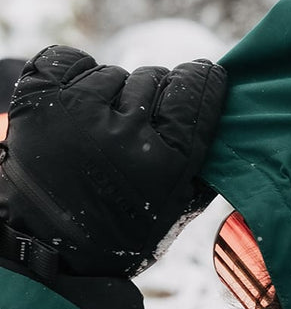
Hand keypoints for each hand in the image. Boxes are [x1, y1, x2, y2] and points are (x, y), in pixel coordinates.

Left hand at [0, 46, 226, 308]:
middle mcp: (124, 134)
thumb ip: (207, 163)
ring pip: (112, 73)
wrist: (47, 248)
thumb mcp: (177, 208)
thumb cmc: (120, 230)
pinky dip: (72, 75)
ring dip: (110, 94)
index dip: (202, 79)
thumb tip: (234, 118)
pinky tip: (74, 103)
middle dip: (153, 96)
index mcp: (166, 160)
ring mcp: (77, 113)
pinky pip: (65, 59)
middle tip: (137, 126)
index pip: (195, 90)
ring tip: (98, 129)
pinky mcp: (38, 102)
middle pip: (155, 78)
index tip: (203, 76)